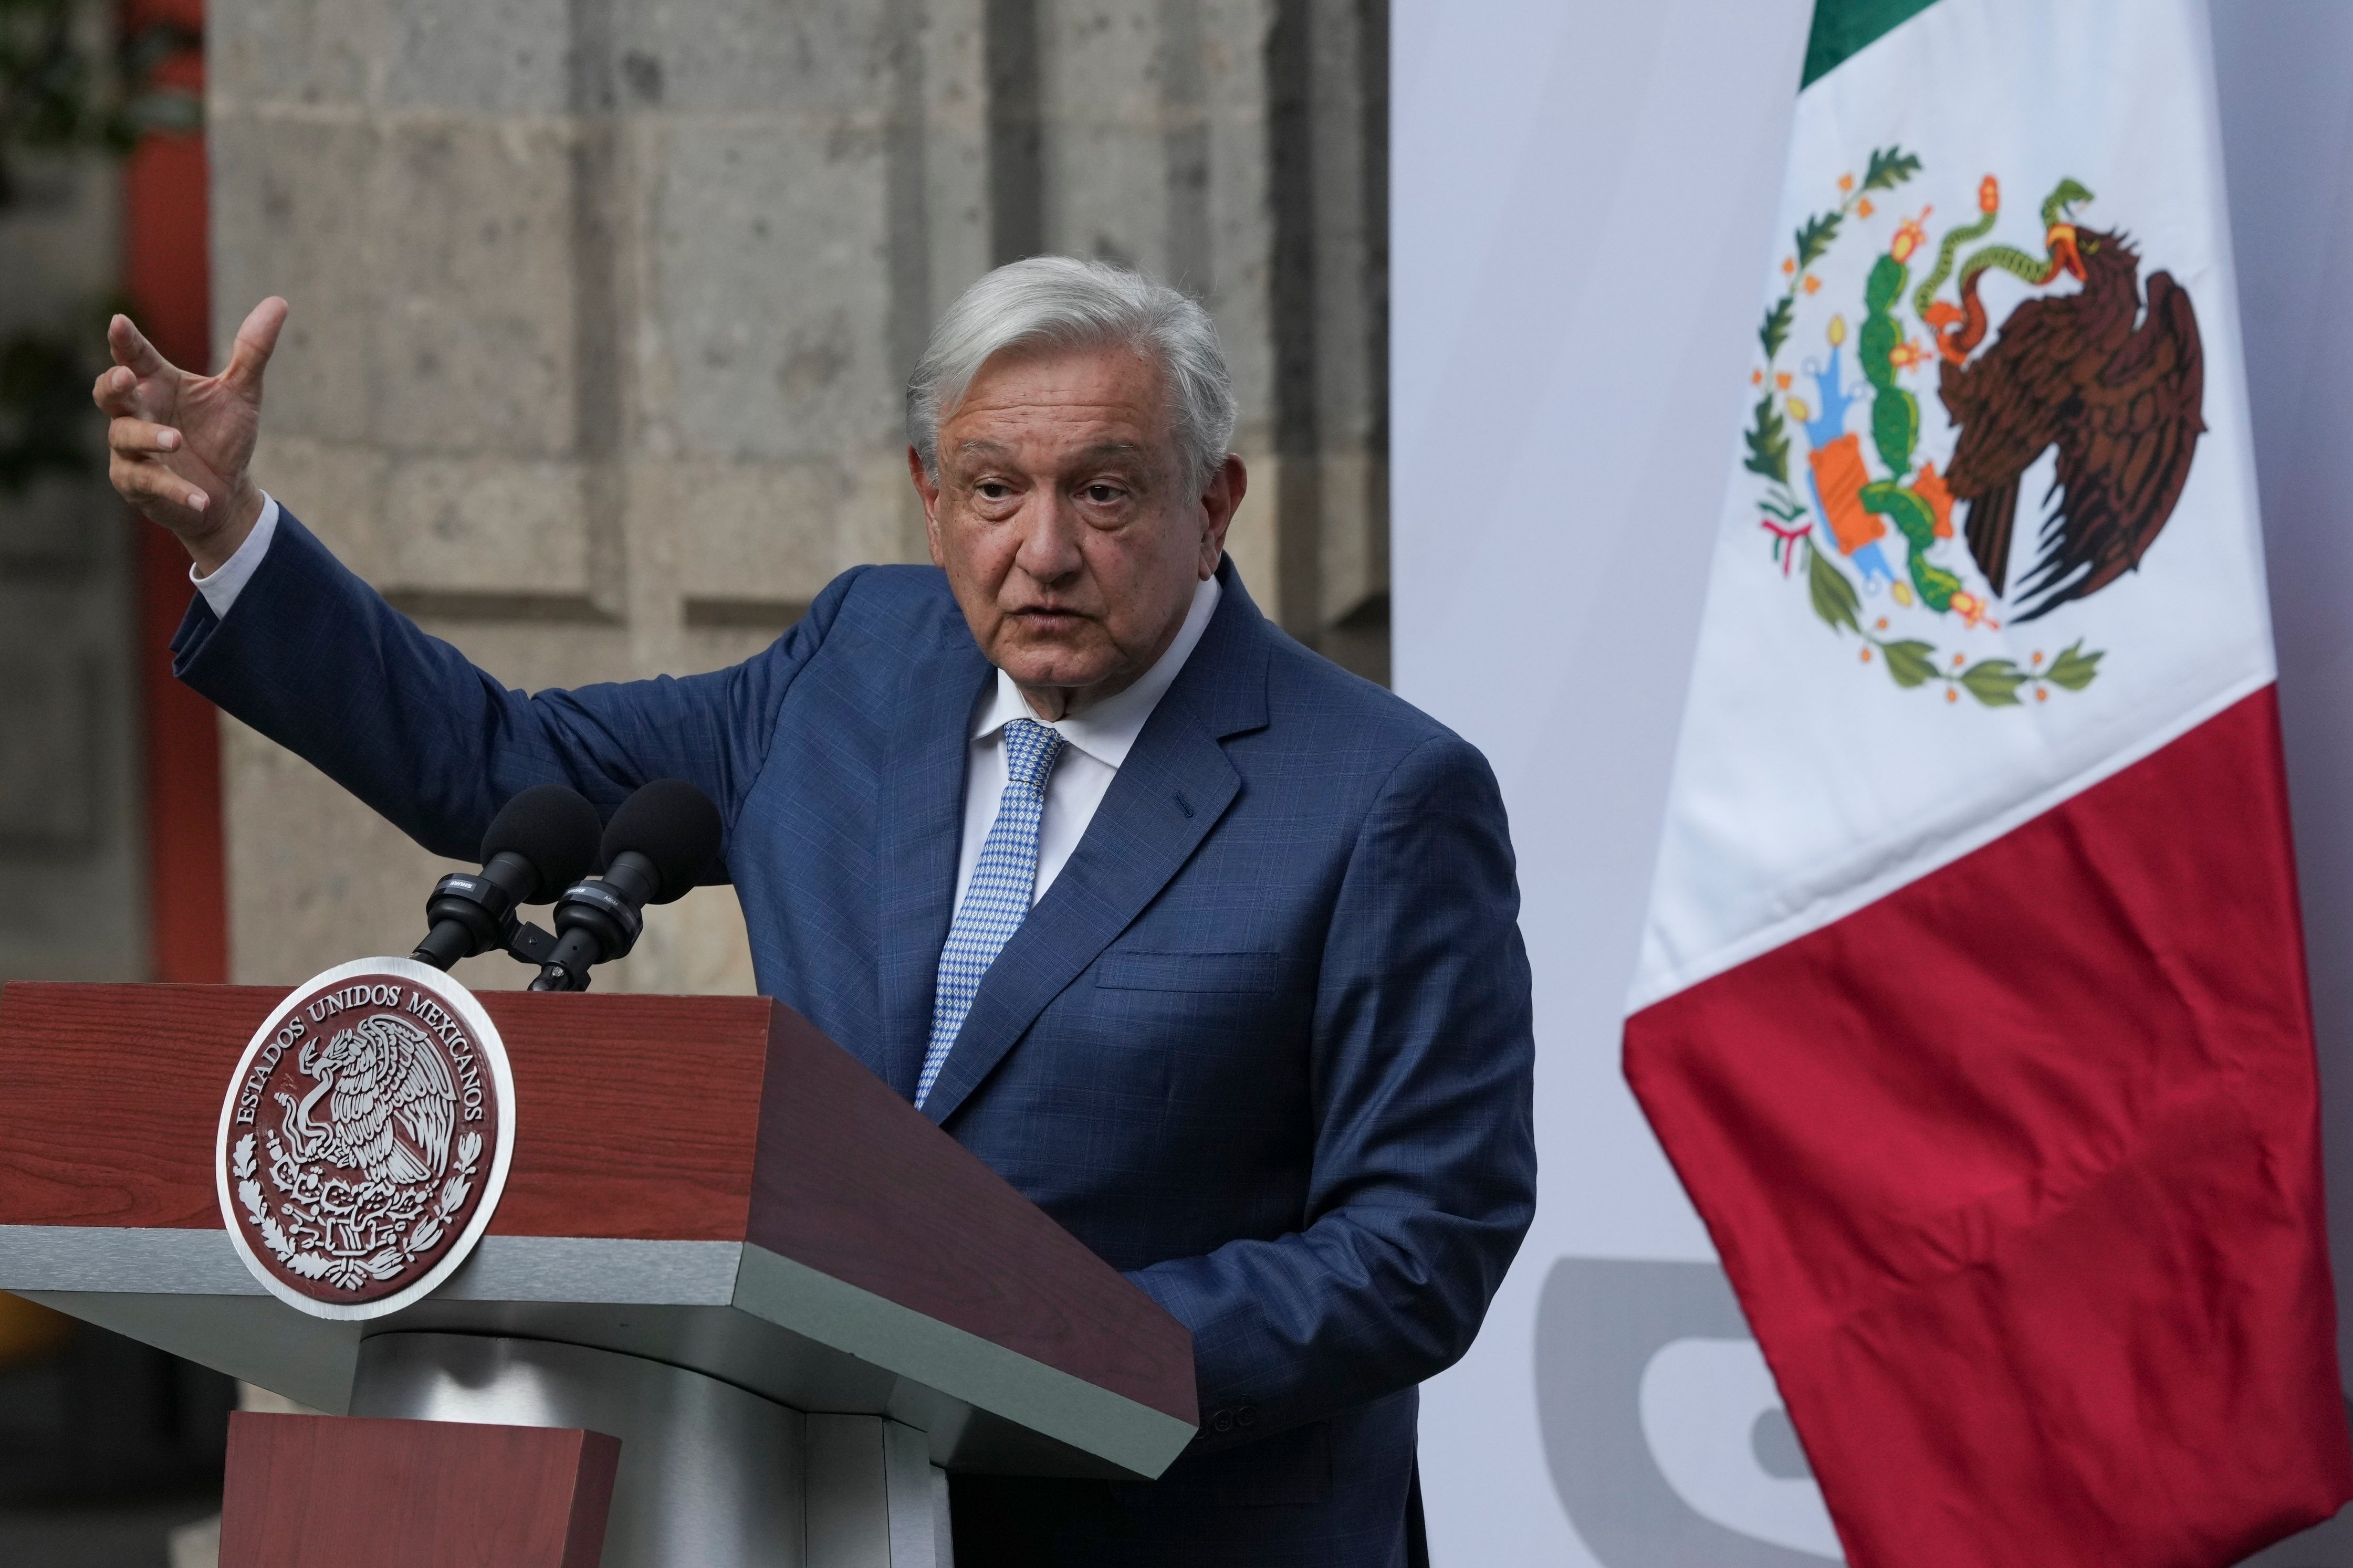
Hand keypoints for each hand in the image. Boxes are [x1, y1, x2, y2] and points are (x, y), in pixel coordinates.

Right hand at [94, 297, 288, 574]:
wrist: (227, 493)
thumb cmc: (223, 437)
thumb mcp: (242, 394)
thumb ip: (253, 351)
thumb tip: (279, 302)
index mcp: (158, 384)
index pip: (135, 356)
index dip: (125, 341)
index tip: (119, 322)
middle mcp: (137, 412)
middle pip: (110, 393)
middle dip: (114, 384)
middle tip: (127, 377)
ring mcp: (131, 449)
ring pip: (125, 437)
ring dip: (149, 437)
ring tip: (177, 440)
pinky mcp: (137, 484)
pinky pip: (150, 484)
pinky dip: (176, 490)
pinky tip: (201, 497)